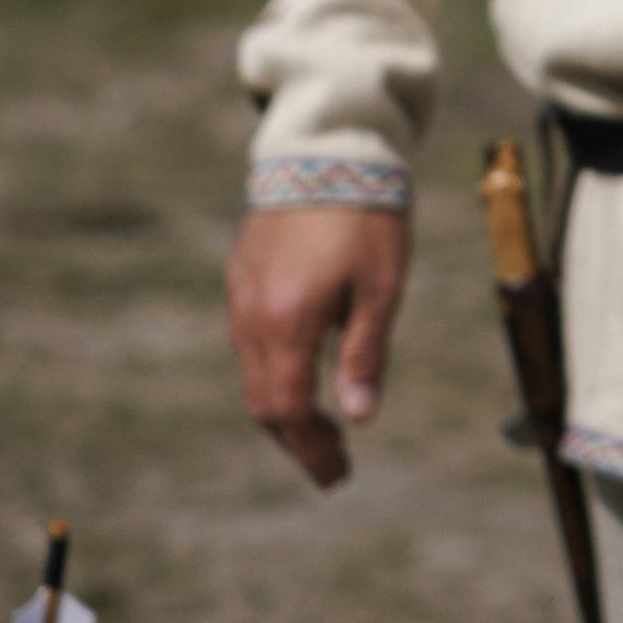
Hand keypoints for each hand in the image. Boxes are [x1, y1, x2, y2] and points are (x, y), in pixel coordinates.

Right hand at [229, 201, 410, 490]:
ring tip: (321, 430)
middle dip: (297, 441)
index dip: (313, 450)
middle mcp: (252, 318)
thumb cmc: (367, 216)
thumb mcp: (382, 288)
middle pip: (264, 404)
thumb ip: (365, 355)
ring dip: (284, 410)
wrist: (326, 148)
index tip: (338, 475)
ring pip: (253, 376)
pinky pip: (249, 345)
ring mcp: (240, 297)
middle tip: (332, 466)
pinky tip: (302, 376)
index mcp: (288, 324)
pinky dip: (273, 374)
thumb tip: (359, 417)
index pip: (290, 412)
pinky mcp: (240, 278)